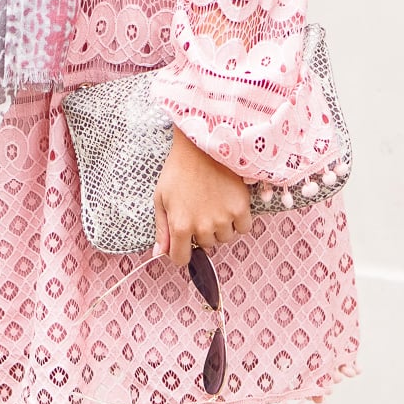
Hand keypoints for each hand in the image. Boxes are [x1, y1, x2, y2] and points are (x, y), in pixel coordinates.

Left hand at [153, 126, 252, 268]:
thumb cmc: (178, 169)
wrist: (202, 144)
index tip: (184, 242)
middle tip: (200, 209)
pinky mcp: (241, 208)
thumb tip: (159, 253)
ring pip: (225, 238)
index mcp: (180, 226)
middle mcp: (203, 227)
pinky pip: (244, 228)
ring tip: (215, 204)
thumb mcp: (161, 198)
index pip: (181, 259)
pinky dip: (239, 221)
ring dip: (221, 227)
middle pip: (206, 246)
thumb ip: (162, 229)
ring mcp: (223, 218)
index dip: (181, 252)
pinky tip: (230, 204)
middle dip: (202, 232)